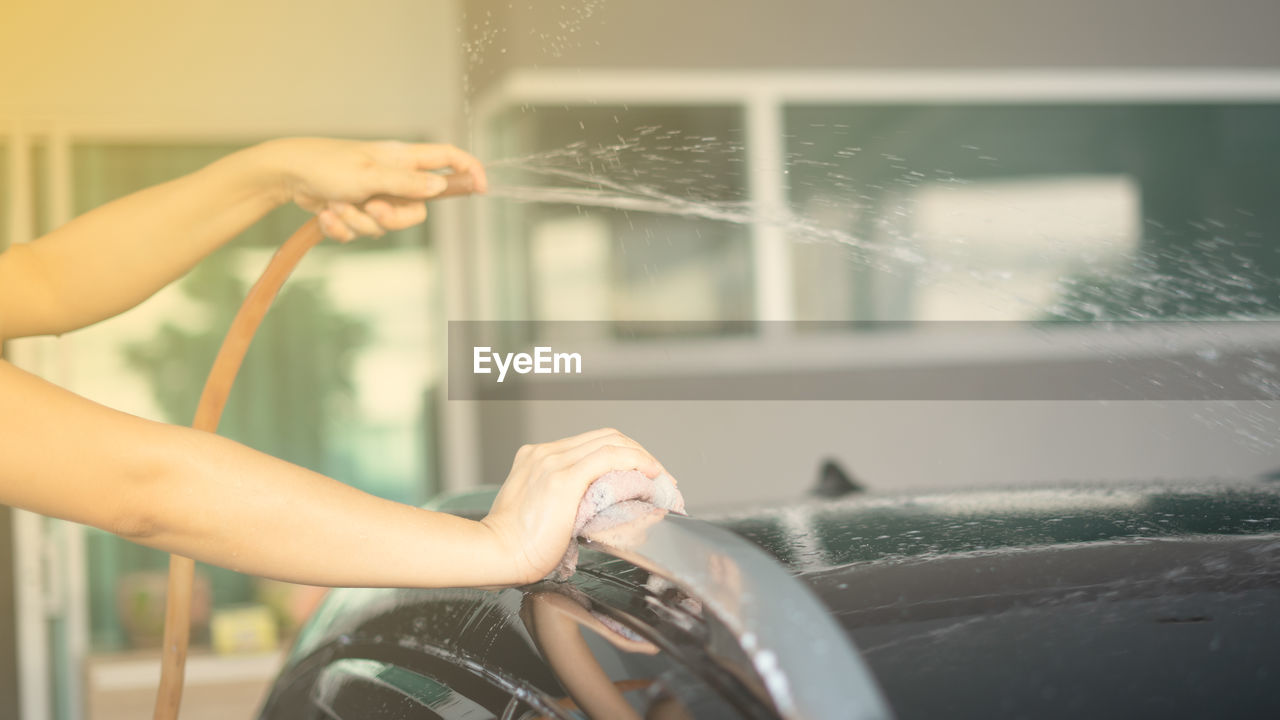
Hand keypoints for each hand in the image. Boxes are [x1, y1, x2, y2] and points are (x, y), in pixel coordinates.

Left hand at [259, 138, 487, 241]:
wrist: (286, 175)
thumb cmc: (326, 165)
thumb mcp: (370, 176)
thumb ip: (407, 183)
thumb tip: (441, 186)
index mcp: (403, 159)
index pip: (448, 158)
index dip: (469, 171)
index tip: (482, 188)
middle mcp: (393, 177)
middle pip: (418, 210)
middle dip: (393, 218)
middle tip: (371, 208)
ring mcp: (376, 195)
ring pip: (387, 226)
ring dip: (359, 222)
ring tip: (337, 205)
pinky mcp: (357, 211)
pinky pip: (362, 232)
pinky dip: (342, 227)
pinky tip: (325, 214)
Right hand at [480, 428, 666, 585]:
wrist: (494, 554)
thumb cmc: (515, 545)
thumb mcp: (540, 511)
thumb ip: (564, 500)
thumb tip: (596, 508)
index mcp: (538, 457)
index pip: (592, 442)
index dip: (623, 453)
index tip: (642, 472)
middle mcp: (545, 453)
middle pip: (606, 437)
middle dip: (638, 452)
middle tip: (658, 476)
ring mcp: (553, 462)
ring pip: (611, 443)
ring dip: (642, 458)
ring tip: (659, 479)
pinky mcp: (563, 479)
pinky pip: (609, 458)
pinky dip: (635, 462)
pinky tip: (649, 475)